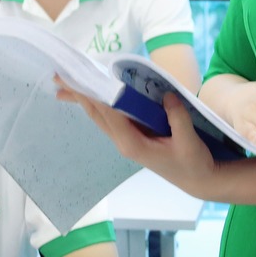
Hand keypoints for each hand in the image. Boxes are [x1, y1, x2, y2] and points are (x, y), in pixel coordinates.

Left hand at [71, 90, 223, 198]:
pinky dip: (98, 104)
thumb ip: (178, 118)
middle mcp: (124, 141)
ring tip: (63, 85)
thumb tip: (167, 95)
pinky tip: (90, 95)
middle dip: (77, 95)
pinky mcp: (133, 136)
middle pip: (96, 114)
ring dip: (83, 99)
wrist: (198, 180)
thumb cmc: (193, 163)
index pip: (108, 113)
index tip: (77, 77)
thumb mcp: (189, 142)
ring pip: (100, 116)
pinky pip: (110, 117)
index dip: (93, 93)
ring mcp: (126, 139)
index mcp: (133, 143)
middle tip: (57, 77)